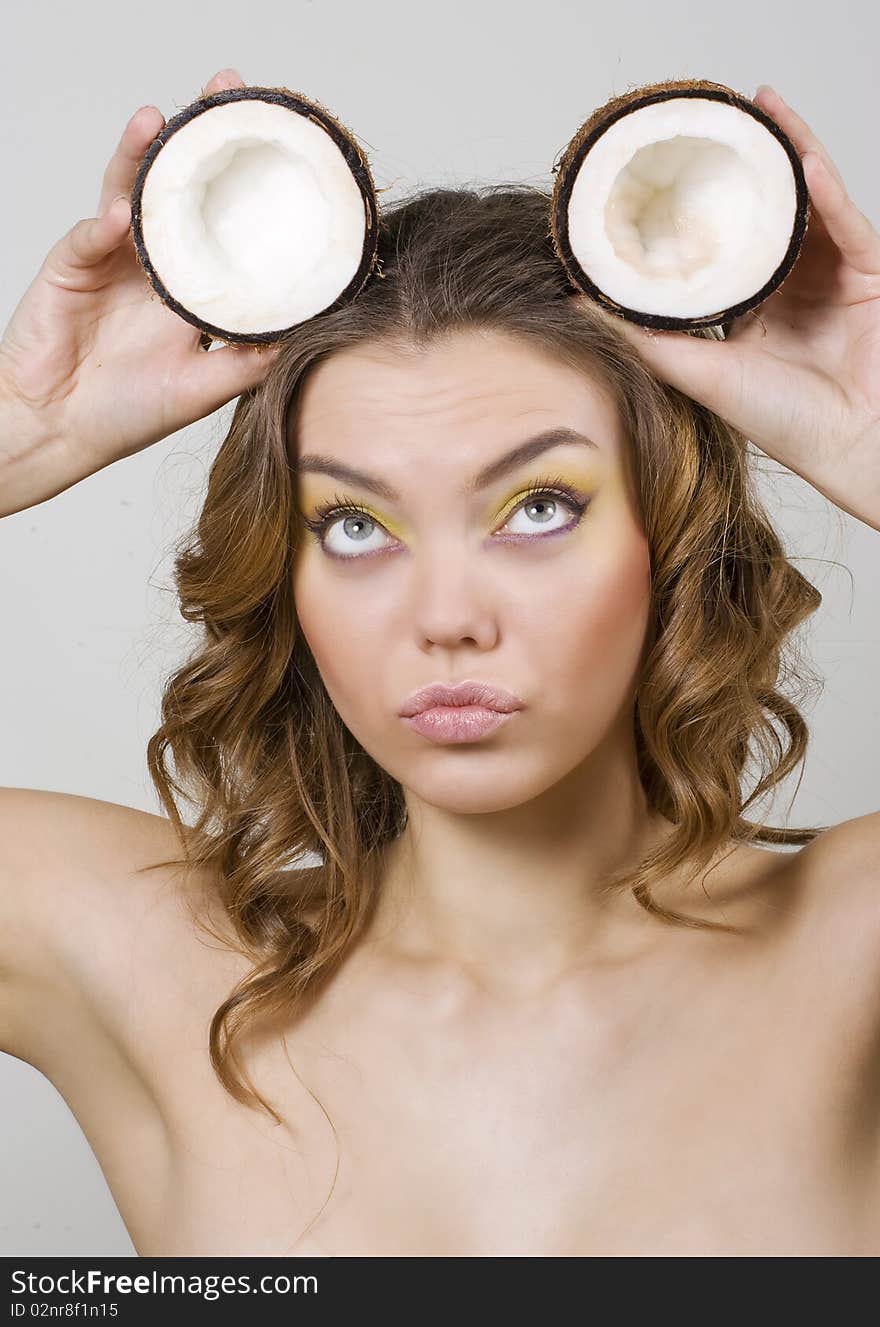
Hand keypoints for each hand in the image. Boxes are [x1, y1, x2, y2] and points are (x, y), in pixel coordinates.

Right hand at [0, 68, 279, 513]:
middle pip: (179, 185)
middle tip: (227, 89)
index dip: (246, 180)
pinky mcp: (71, 267)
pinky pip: (86, 238)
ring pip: (128, 193)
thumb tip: (305, 334)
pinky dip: (102, 226)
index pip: (223, 218)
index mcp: (190, 284)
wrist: (60, 430)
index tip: (278, 142)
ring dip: (142, 155)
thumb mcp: (205, 390)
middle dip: (199, 138)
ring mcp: (111, 257)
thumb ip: (247, 361)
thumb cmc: (128, 412)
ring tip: (159, 121)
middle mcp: (154, 261)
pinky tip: (119, 214)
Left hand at [615, 85, 879, 532]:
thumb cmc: (787, 423)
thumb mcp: (698, 373)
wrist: (853, 445)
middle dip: (744, 164)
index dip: (697, 208)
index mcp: (752, 310)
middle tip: (714, 117)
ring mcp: (832, 274)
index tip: (661, 171)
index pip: (721, 245)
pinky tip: (801, 158)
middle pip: (765, 211)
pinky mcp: (868, 271)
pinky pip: (844, 221)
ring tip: (760, 107)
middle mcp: (791, 286)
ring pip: (806, 201)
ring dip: (787, 152)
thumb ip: (642, 338)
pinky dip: (824, 191)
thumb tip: (576, 304)